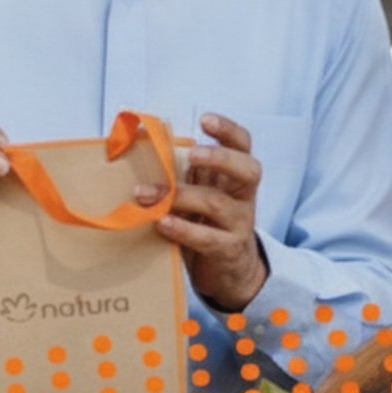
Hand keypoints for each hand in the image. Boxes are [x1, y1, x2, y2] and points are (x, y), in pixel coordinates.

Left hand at [142, 112, 266, 311]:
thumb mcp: (202, 194)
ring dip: (180, 196)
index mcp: (236, 176)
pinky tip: (162, 223)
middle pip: (248, 169)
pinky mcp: (229, 250)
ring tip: (146, 194)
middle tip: (193, 154)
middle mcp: (244, 197)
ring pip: (217, 203)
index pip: (243, 145)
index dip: (228, 130)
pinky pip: (208, 238)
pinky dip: (182, 229)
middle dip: (220, 158)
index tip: (204, 120)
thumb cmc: (208, 224)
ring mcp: (240, 224)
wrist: (231, 272)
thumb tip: (143, 145)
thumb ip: (185, 174)